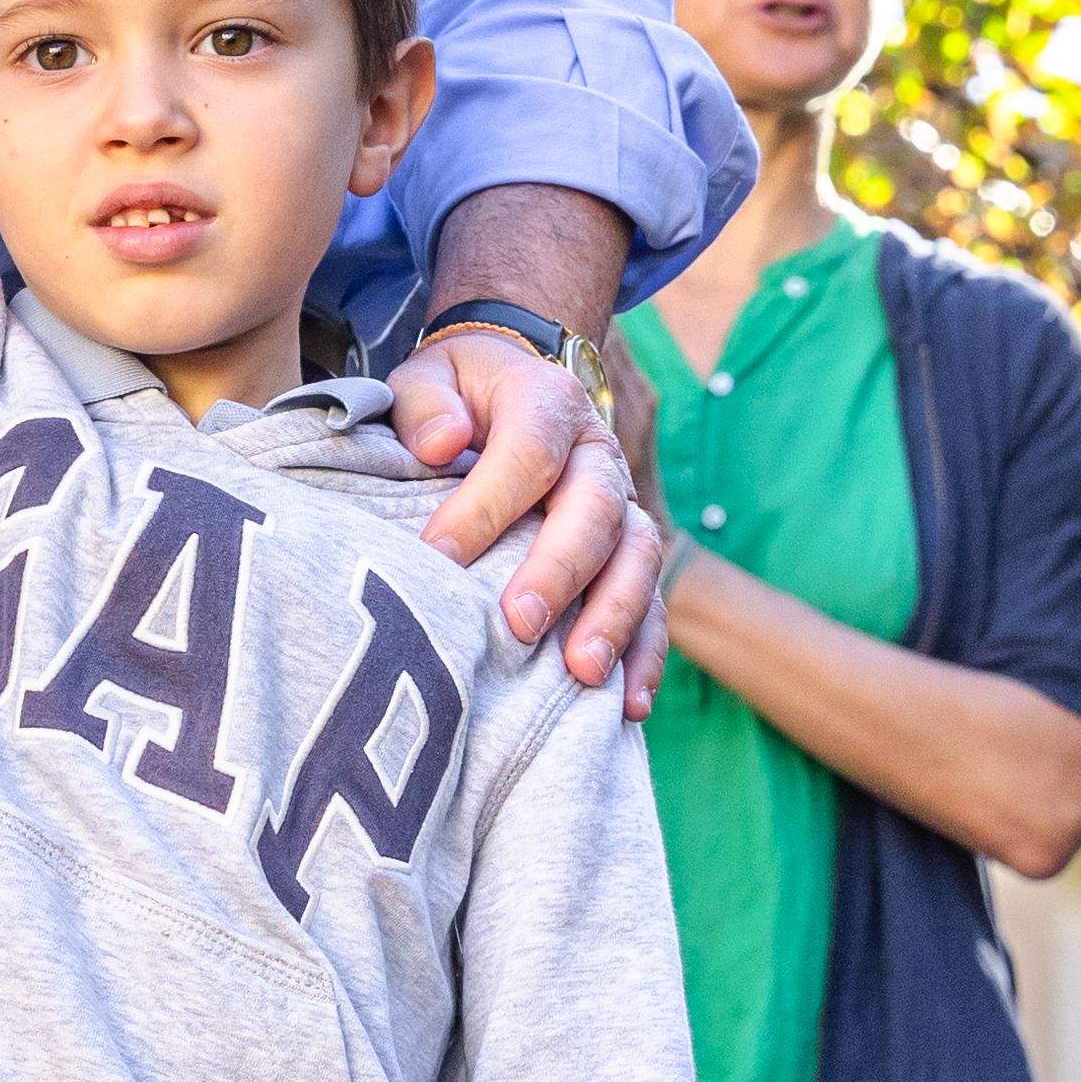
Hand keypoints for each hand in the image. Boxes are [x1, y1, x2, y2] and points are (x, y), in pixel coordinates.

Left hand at [385, 312, 667, 705]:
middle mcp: (597, 452)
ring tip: (583, 672)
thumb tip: (441, 443)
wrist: (509, 384)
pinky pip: (653, 603)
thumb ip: (427, 405)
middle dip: (560, 571)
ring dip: (615, 617)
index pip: (529, 453)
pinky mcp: (628, 554)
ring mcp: (622, 505)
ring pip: (638, 559)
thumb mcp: (430, 377)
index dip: (486, 505)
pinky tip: (628, 704)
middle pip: (596, 510)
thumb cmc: (459, 393)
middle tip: (518, 624)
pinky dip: (646, 654)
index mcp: (547, 402)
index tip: (438, 555)